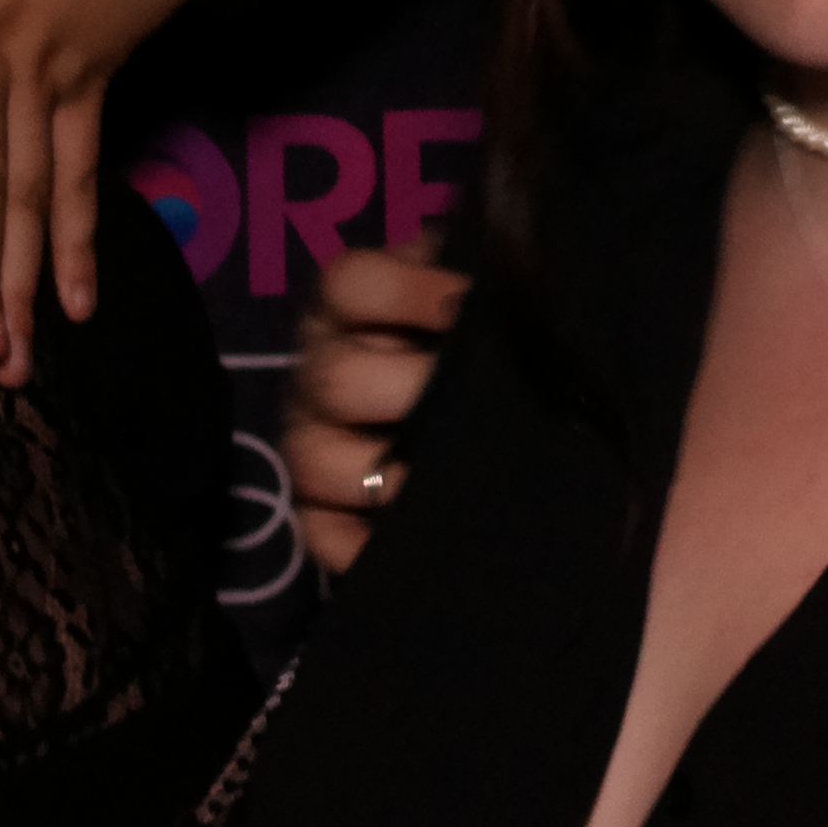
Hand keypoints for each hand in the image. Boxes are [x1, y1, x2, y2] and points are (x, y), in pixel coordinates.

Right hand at [286, 246, 466, 576]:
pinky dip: (351, 546)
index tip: (462, 305)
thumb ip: (485, 287)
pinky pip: (317, 532)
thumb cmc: (474, 344)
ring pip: (311, 458)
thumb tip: (516, 279)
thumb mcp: (475, 301)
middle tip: (470, 405)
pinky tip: (393, 547)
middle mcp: (322, 371)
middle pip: (336, 378)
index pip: (350, 284)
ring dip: (377, 475)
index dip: (402, 290)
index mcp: (352, 309)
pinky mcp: (319, 511)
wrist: (474, 418)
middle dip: (406, 391)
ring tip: (439, 481)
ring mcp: (313, 443)